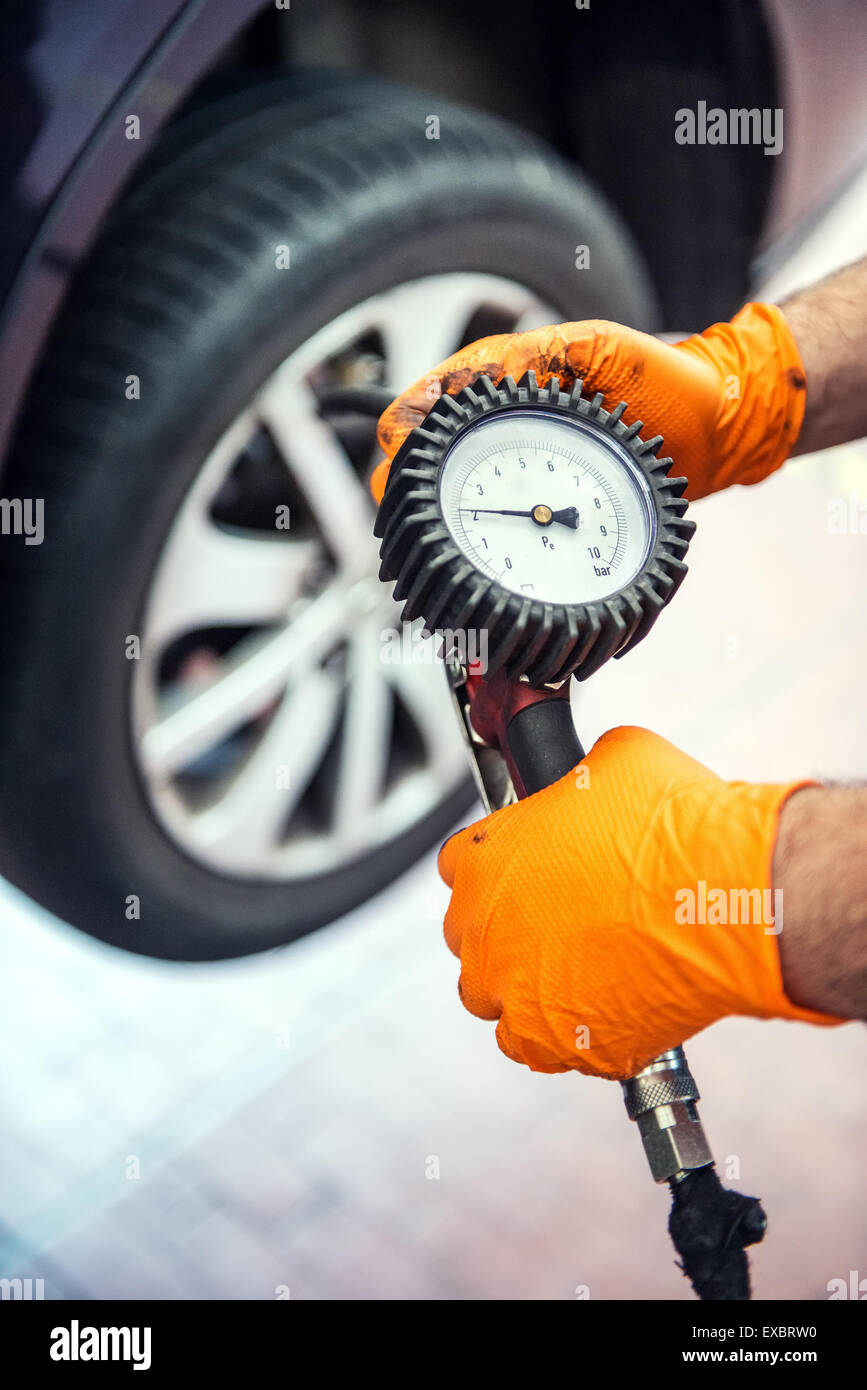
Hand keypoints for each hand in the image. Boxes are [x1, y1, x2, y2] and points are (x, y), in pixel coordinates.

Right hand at [370, 305, 805, 504]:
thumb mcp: (598, 348)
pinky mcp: (544, 508)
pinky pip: (496, 527)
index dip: (401, 432)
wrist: (712, 426)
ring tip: (413, 545)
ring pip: (451, 497)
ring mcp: (520, 469)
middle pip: (423, 459)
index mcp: (503, 383)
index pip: (427, 405)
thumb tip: (483, 374)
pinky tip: (457, 559)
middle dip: (400, 487)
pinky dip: (471, 544)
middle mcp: (501, 427)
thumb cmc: (659, 379)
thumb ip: (543, 352)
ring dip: (425, 521)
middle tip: (397, 515)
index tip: (394, 456)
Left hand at [438, 726, 836, 1080]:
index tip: (531, 873)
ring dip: (524, 987)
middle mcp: (483, 929)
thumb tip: (591, 783)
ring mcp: (514, 993)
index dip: (500, 869)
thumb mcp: (616, 760)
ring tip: (579, 973)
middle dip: (508, 931)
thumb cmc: (673, 825)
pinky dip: (559, 1037)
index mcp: (483, 859)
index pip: (460, 866)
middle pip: (472, 936)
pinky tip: (595, 1013)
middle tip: (562, 923)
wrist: (722, 892)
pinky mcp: (558, 1043)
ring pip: (494, 999)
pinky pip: (536, 1049)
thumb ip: (579, 781)